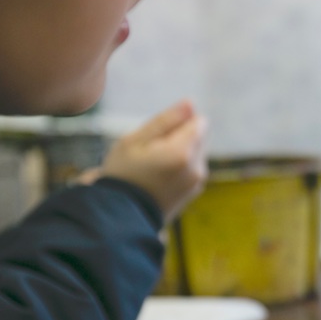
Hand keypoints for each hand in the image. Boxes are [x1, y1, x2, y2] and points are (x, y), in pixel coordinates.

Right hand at [99, 100, 207, 221]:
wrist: (120, 216)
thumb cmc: (123, 174)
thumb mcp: (135, 140)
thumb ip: (166, 120)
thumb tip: (191, 103)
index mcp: (183, 152)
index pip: (199, 121)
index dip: (179, 123)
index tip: (158, 137)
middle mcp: (197, 167)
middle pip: (200, 136)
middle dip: (181, 137)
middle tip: (152, 153)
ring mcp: (198, 181)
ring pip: (197, 151)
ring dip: (181, 152)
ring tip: (154, 166)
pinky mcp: (195, 191)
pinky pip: (193, 167)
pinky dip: (181, 167)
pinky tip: (160, 177)